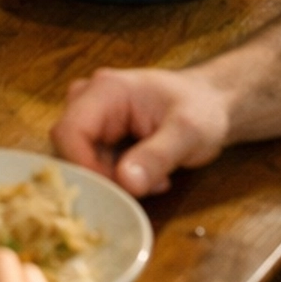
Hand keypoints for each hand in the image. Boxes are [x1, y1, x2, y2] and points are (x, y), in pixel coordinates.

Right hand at [52, 65, 229, 195]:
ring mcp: (93, 114)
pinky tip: (146, 175)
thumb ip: (158, 156)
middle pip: (68, 146)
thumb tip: (125, 182)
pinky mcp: (99, 132)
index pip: (69, 131)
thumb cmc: (201, 110)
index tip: (115, 192)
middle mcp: (90, 98)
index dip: (83, 167)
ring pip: (79, 157)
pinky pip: (92, 161)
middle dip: (102, 174)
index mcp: (106, 89)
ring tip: (152, 178)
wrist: (211, 104)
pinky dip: (116, 176)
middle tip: (142, 185)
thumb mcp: (188, 133)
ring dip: (111, 177)